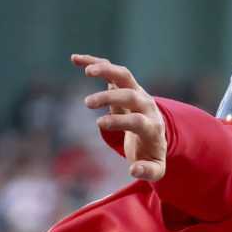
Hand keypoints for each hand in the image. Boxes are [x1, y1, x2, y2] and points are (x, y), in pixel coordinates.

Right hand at [73, 53, 165, 182]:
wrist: (156, 132)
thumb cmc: (150, 153)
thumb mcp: (154, 169)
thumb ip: (148, 172)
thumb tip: (134, 170)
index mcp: (153, 126)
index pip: (138, 120)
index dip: (120, 121)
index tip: (99, 125)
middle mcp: (146, 104)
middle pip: (131, 94)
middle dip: (110, 97)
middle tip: (87, 104)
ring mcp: (136, 91)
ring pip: (123, 75)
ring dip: (106, 70)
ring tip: (86, 71)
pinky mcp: (124, 84)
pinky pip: (110, 70)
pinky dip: (94, 63)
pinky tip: (75, 59)